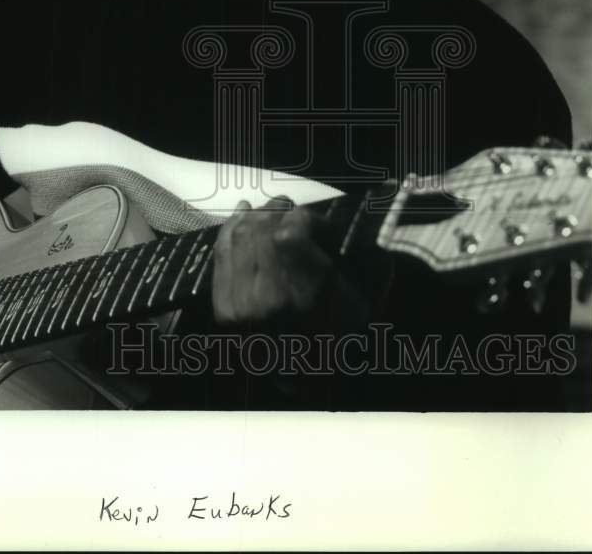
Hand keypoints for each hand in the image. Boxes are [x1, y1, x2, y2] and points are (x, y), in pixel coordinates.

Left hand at [212, 197, 391, 332]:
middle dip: (277, 211)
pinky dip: (229, 231)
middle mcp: (268, 298)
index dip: (305, 218)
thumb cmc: (342, 340)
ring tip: (269, 208)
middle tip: (290, 206)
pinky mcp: (223, 309)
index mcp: (306, 296)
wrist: (304, 384)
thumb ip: (370, 263)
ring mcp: (240, 304)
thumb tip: (363, 225)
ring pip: (240, 239)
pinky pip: (221, 257)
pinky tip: (241, 215)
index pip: (292, 232)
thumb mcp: (368, 303)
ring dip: (254, 216)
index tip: (317, 224)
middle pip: (262, 230)